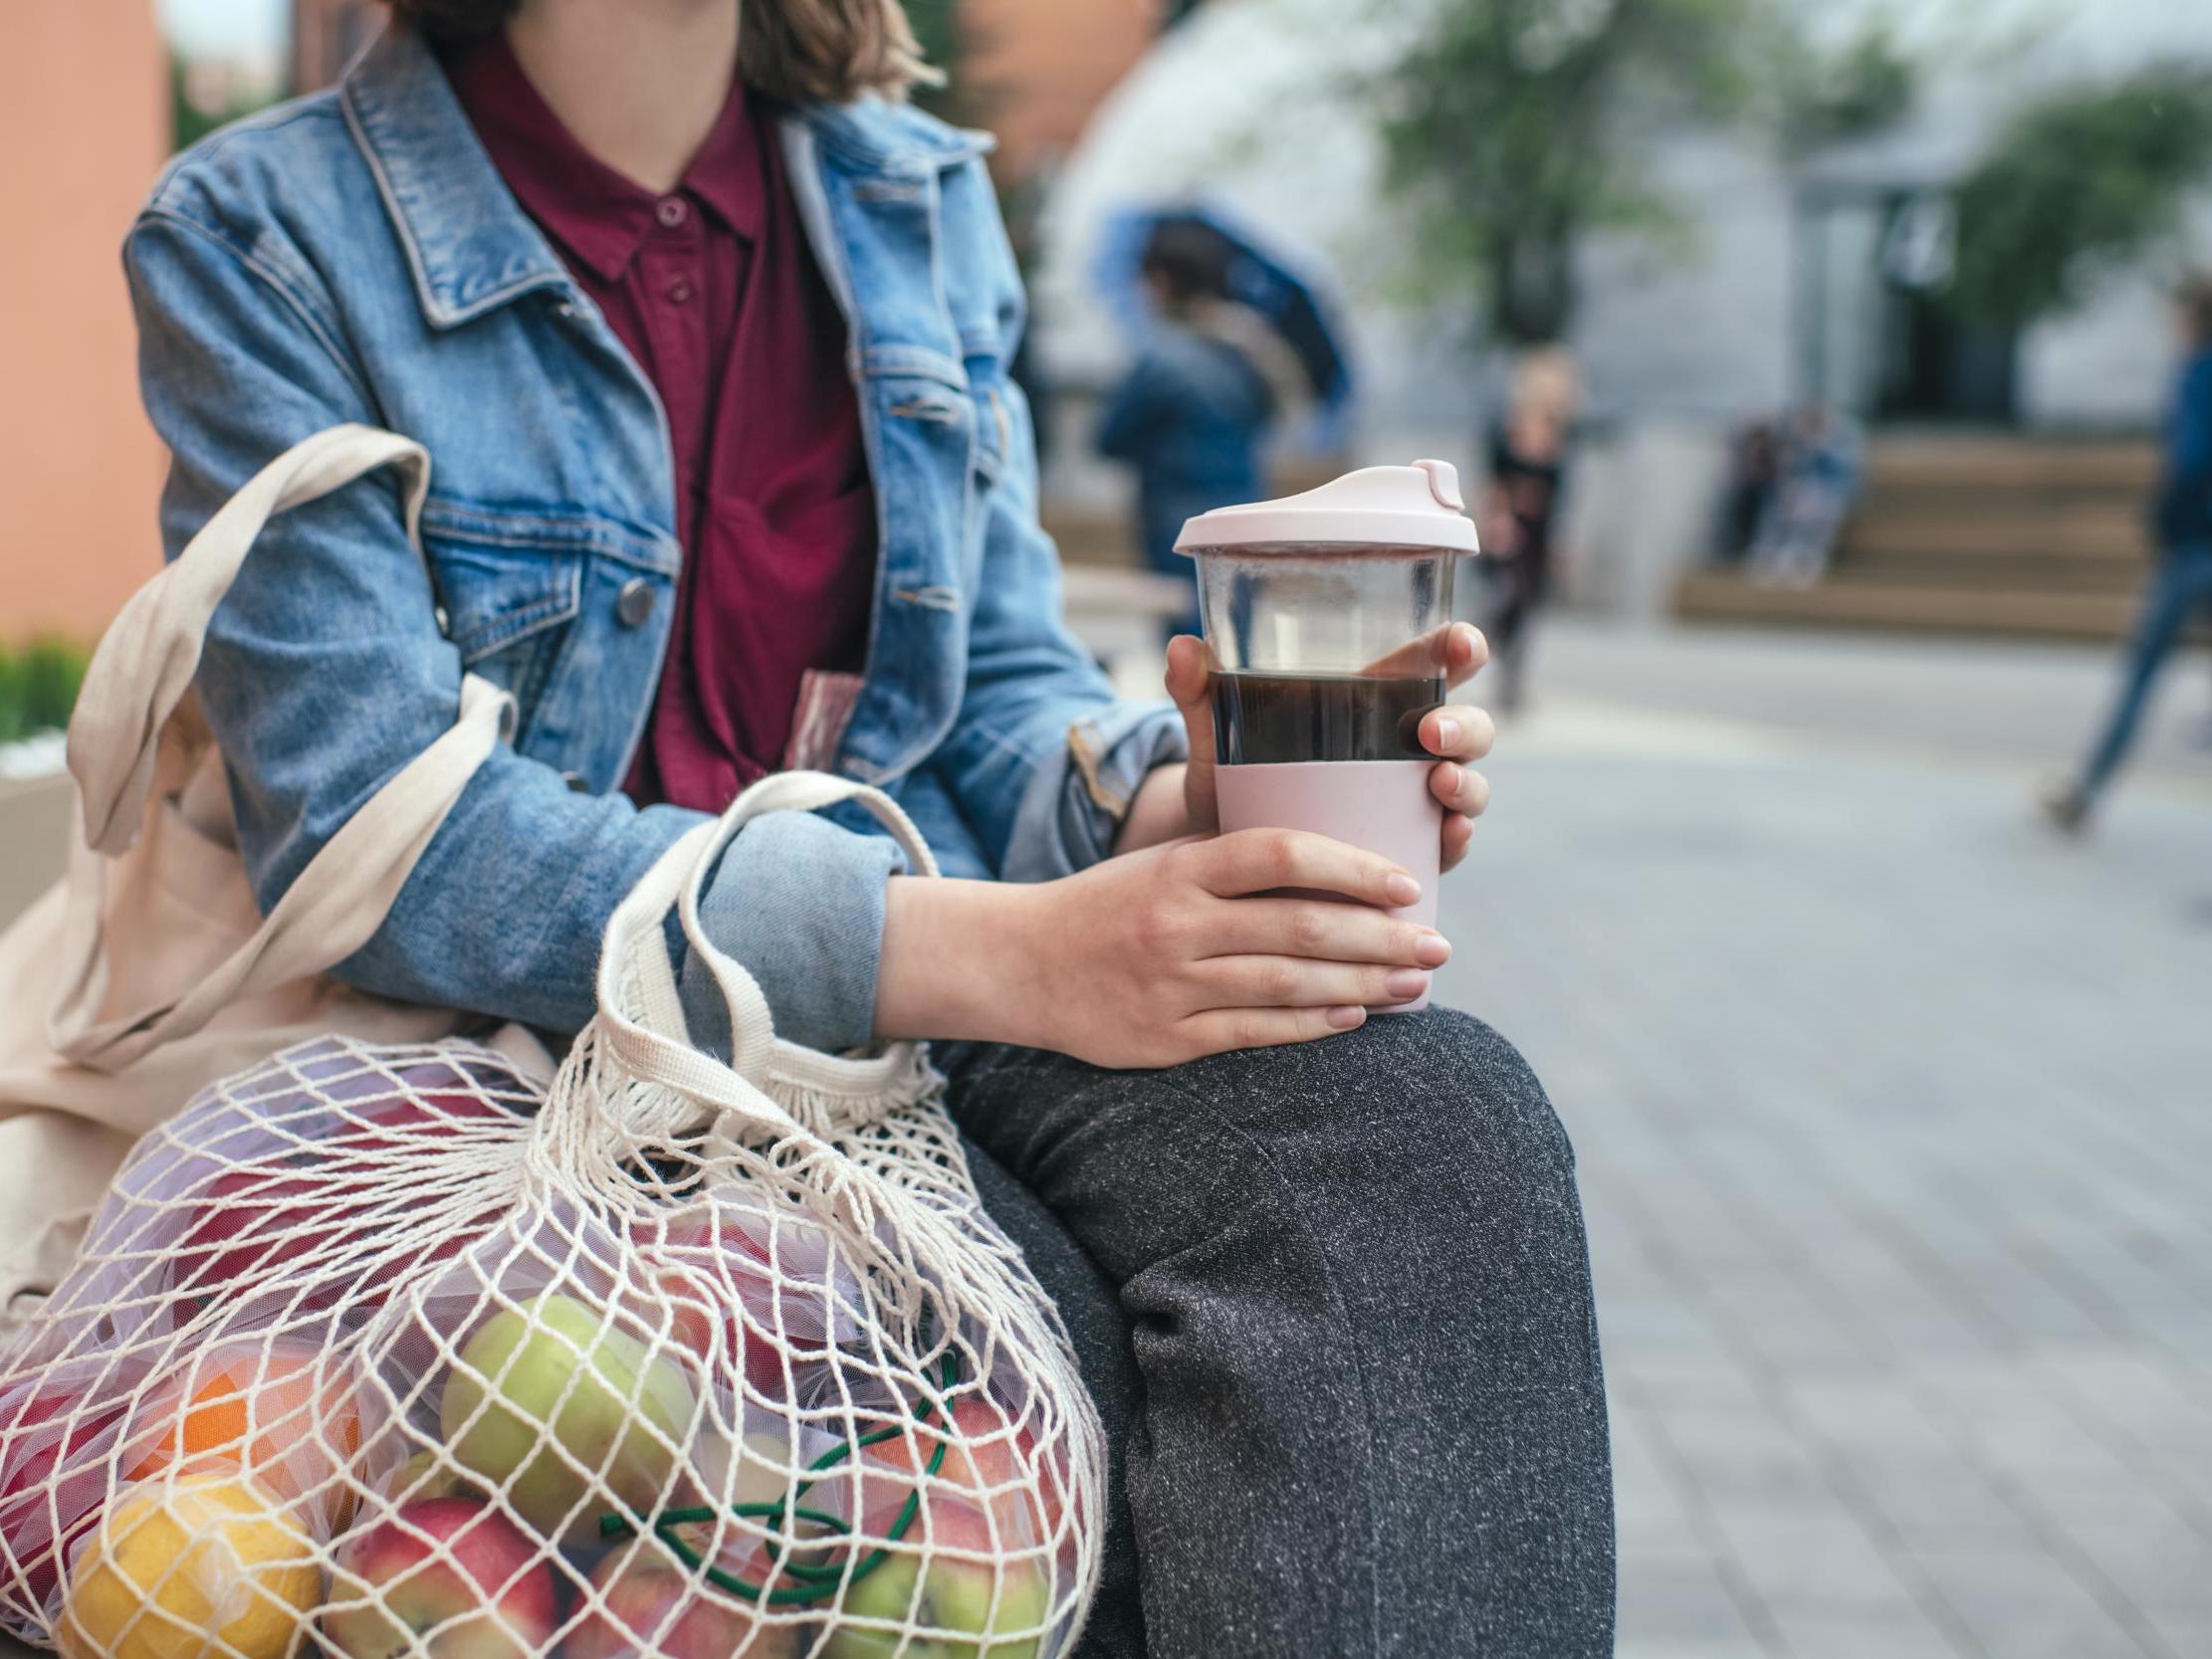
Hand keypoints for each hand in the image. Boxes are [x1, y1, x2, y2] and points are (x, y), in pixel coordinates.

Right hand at [875, 831, 1452, 1067]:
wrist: (1021, 963)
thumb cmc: (1112, 903)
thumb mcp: (1164, 859)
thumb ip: (1238, 861)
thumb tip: (1341, 865)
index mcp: (1181, 868)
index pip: (1280, 854)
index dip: (1351, 868)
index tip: (1407, 882)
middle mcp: (1178, 924)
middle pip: (1300, 928)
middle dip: (1382, 938)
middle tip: (1439, 943)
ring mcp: (1172, 986)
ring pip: (1288, 985)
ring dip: (1363, 985)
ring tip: (1417, 982)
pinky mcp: (1166, 1039)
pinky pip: (1255, 1033)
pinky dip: (1313, 1027)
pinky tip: (1357, 1017)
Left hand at [1159, 622, 1494, 872]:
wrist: (1225, 858)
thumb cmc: (1232, 778)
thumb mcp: (1215, 737)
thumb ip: (1200, 693)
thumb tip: (1181, 646)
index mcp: (1373, 701)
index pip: (1433, 662)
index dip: (1460, 648)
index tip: (1461, 646)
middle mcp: (1405, 749)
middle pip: (1467, 726)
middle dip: (1464, 725)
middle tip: (1431, 733)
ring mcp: (1413, 802)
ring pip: (1469, 784)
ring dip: (1467, 783)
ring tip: (1439, 784)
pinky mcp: (1407, 851)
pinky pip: (1449, 845)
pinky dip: (1457, 839)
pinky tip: (1447, 837)